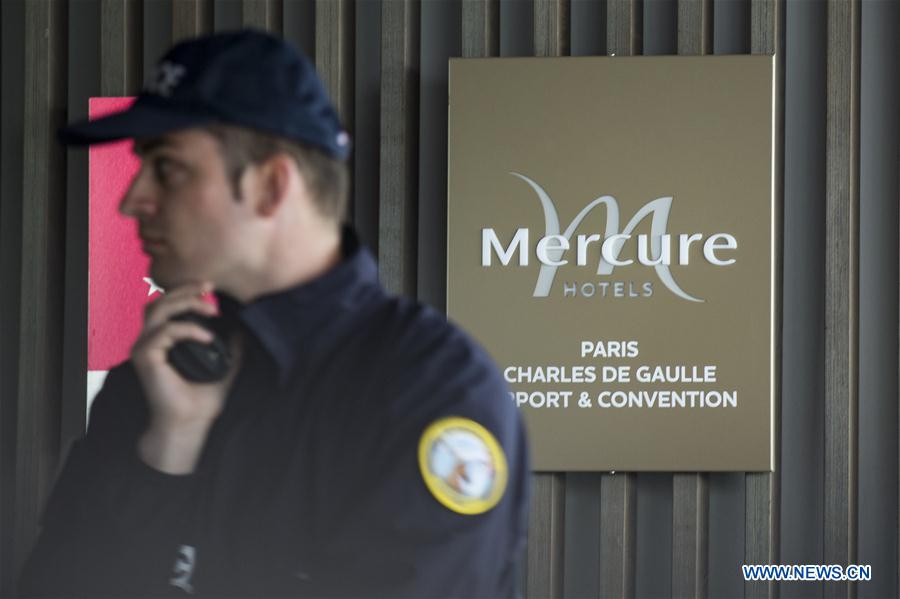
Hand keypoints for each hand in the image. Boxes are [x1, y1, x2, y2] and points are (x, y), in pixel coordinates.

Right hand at [131, 281, 241, 473]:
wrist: (190, 423)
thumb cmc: (201, 399)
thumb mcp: (223, 365)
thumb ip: (230, 346)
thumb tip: (243, 328)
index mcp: (162, 340)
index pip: (167, 305)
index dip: (186, 291)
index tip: (210, 288)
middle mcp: (149, 341)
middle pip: (160, 301)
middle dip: (186, 290)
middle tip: (210, 287)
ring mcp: (144, 348)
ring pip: (158, 310)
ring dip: (185, 302)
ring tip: (210, 309)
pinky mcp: (146, 357)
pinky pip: (165, 332)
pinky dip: (188, 329)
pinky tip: (207, 337)